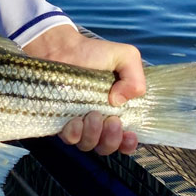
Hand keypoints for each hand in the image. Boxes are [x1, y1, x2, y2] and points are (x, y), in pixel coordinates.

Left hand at [23, 24, 145, 154]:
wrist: (62, 48)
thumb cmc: (93, 53)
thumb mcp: (125, 57)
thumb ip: (135, 78)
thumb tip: (120, 101)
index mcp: (116, 111)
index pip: (125, 140)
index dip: (128, 144)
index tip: (129, 134)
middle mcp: (98, 121)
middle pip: (108, 147)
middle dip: (112, 139)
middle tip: (111, 120)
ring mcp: (79, 123)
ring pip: (89, 145)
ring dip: (94, 135)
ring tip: (91, 114)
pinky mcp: (60, 121)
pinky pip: (69, 139)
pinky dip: (74, 134)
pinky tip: (76, 120)